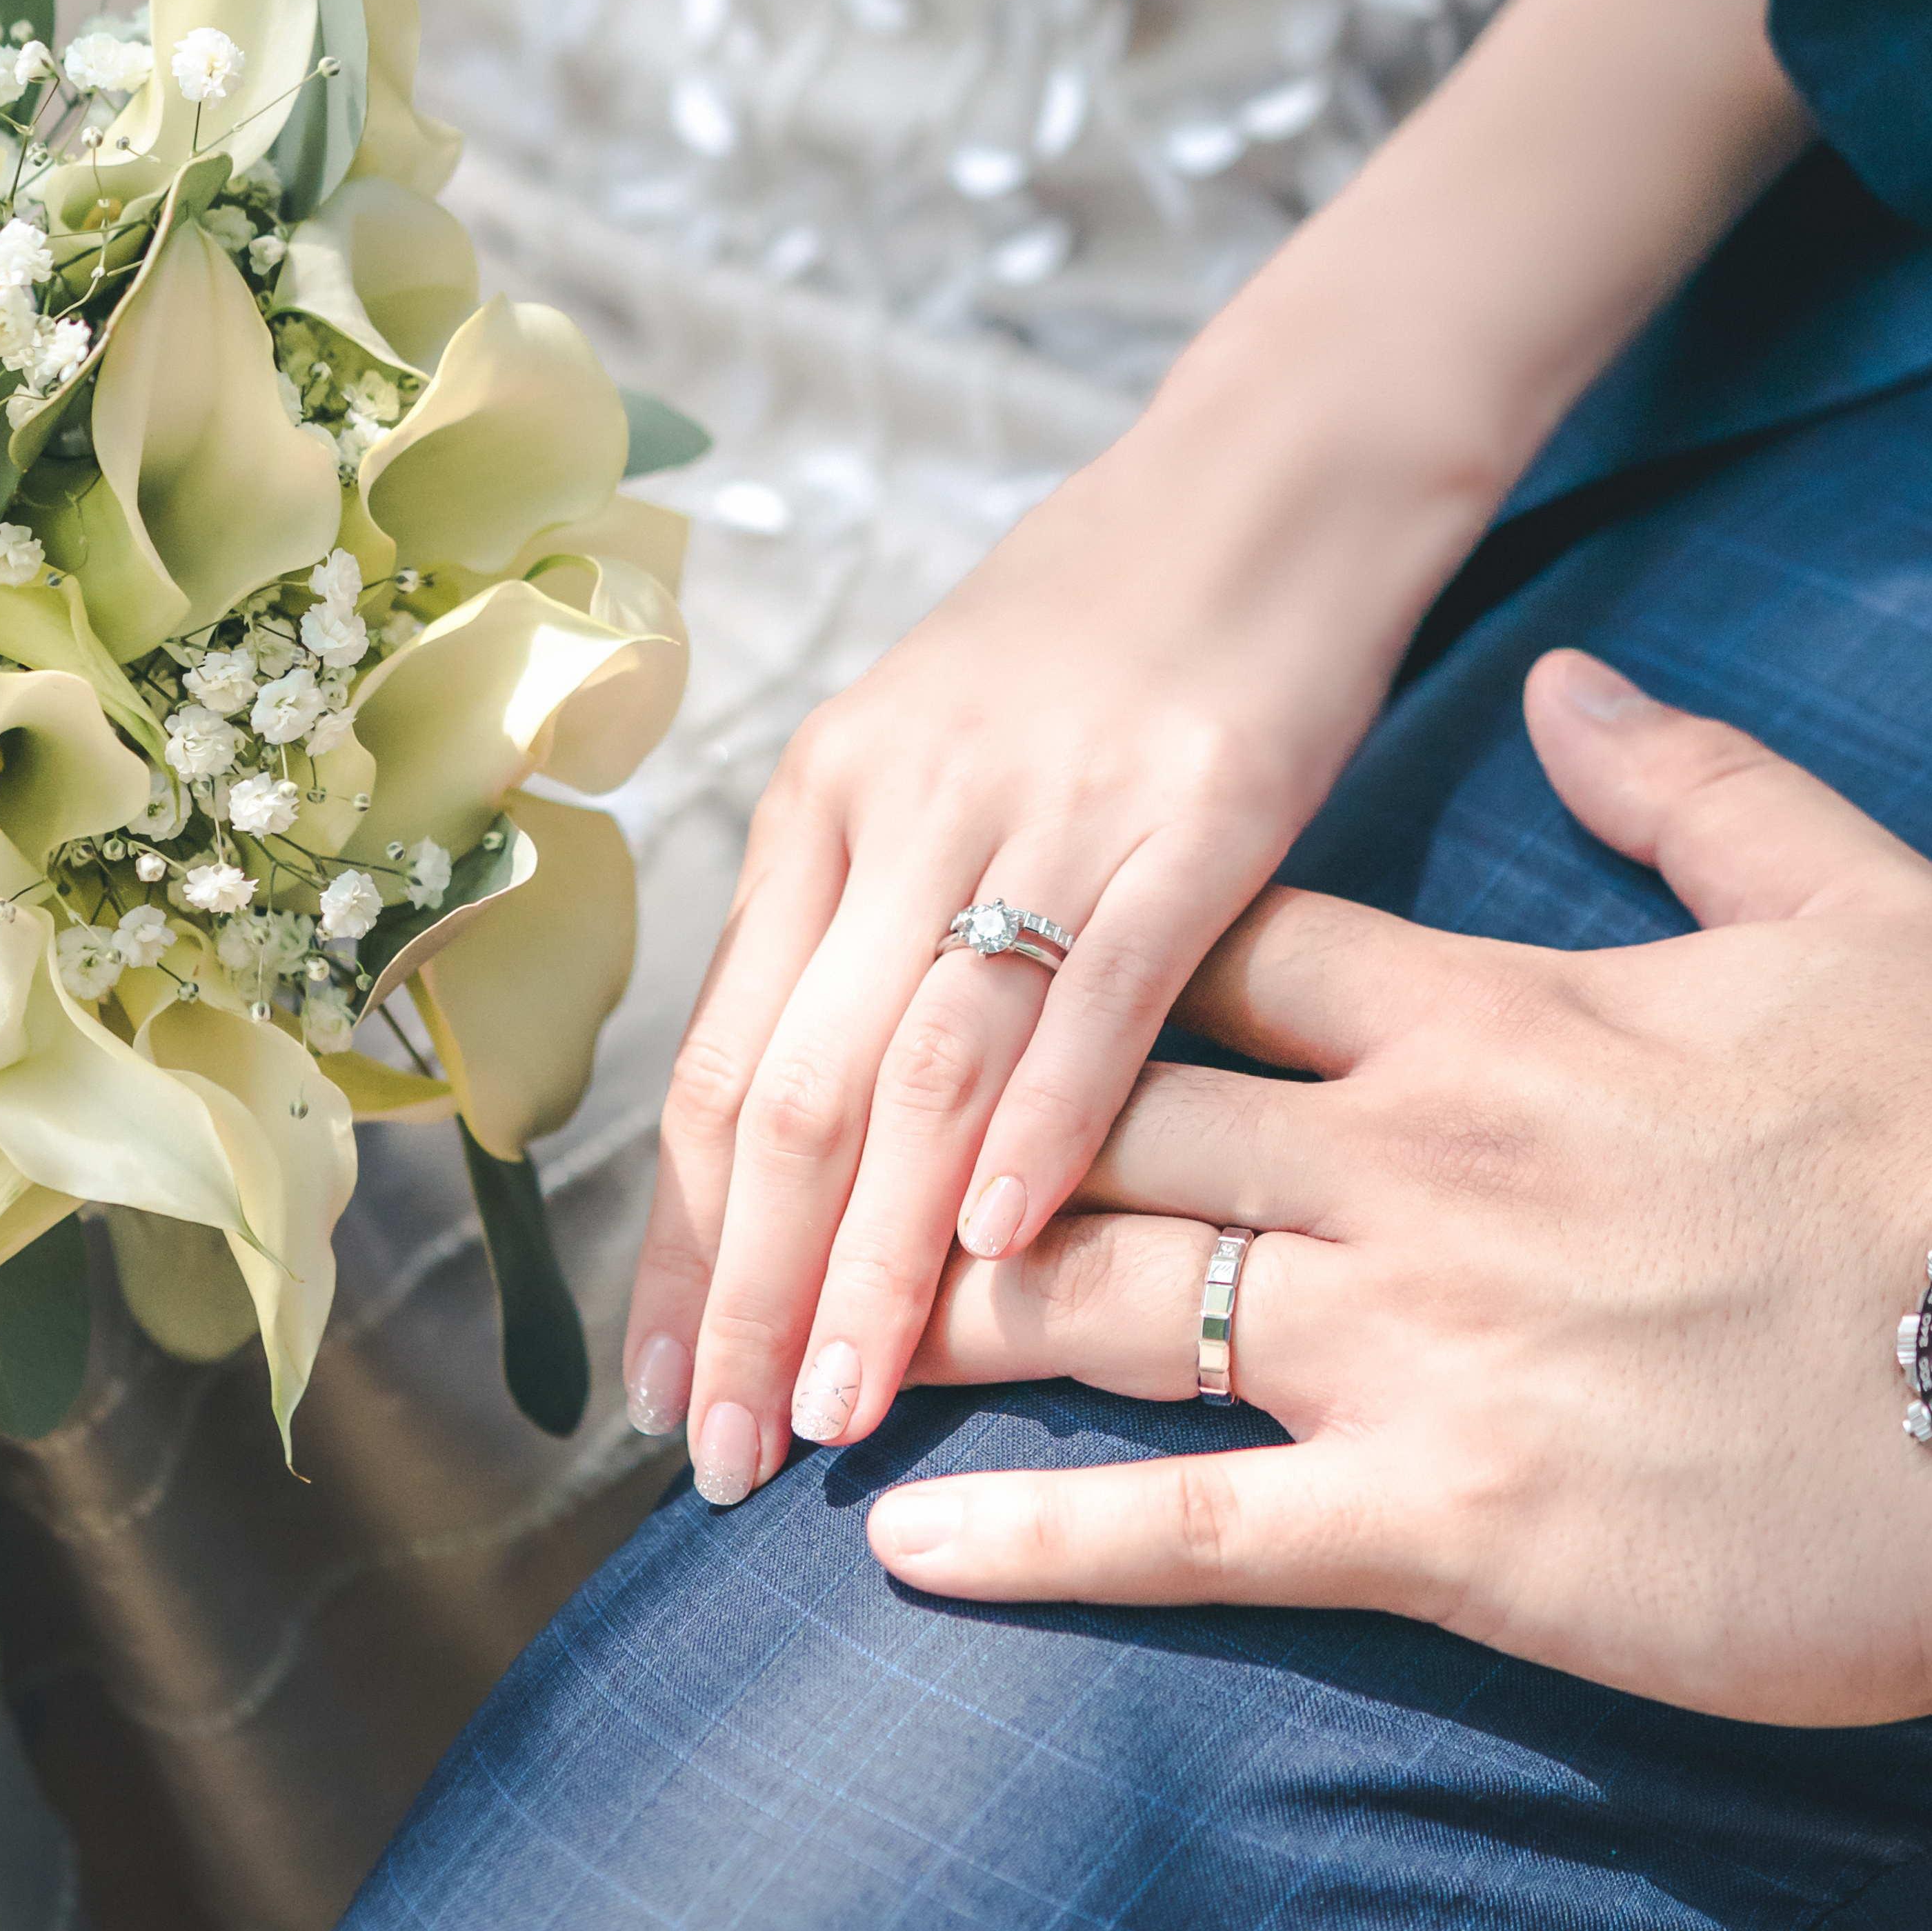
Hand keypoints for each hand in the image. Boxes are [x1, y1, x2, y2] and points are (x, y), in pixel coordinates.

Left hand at [625, 383, 1497, 1503]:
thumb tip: (803, 1112)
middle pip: (799, 1089)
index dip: (685, 1245)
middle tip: (732, 1455)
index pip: (722, 1062)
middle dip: (752, 1293)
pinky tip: (1007, 1243)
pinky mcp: (1198, 809)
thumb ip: (864, 912)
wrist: (1268, 476)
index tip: (663, 1391)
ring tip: (841, 1405)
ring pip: (924, 1064)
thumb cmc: (1100, 632)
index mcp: (826, 800)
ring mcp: (1050, 806)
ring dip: (877, 1255)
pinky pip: (1101, 988)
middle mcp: (906, 804)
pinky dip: (1047, 1122)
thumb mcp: (932, 748)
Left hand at [869, 651, 1931, 1726]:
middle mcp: (1411, 1161)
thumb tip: (1565, 679)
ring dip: (945, 1315)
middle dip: (956, 1143)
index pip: (1230, 949)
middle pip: (1114, 1121)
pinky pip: (1193, 1530)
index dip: (1087, 952)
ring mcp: (1415, 1340)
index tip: (981, 966)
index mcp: (1492, 1014)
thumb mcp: (1858, 898)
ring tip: (810, 1335)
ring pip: (1111, 1308)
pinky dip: (1038, 1540)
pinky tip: (904, 1545)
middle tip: (822, 1173)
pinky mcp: (1451, 1514)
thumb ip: (1689, 780)